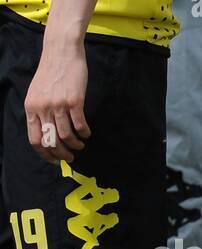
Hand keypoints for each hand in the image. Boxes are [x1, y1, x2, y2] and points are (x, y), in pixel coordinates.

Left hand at [25, 32, 90, 163]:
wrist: (61, 52)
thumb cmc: (51, 72)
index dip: (45, 154)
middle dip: (62, 154)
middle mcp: (43, 108)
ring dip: (75, 145)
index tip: (54, 159)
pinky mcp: (74, 101)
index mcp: (31, 107)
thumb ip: (40, 111)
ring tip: (80, 145)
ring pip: (66, 135)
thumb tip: (48, 132)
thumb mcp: (38, 92)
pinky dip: (84, 133)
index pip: (35, 139)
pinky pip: (80, 125)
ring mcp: (58, 105)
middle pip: (51, 141)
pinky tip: (87, 133)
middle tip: (70, 157)